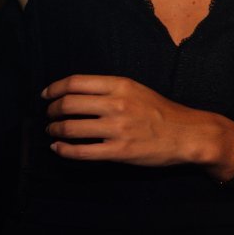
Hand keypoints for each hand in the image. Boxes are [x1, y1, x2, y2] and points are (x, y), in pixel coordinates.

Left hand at [43, 74, 225, 166]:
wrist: (187, 134)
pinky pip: (82, 151)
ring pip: (71, 128)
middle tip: (49, 115)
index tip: (46, 95)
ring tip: (53, 131)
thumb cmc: (161, 111)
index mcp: (121, 85)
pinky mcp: (119, 152)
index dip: (55, 89)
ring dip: (55, 130)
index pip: (75, 83)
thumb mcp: (137, 89)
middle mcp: (117, 104)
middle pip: (68, 104)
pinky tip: (58, 149)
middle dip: (52, 110)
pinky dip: (64, 150)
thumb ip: (109, 89)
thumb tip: (75, 93)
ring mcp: (117, 129)